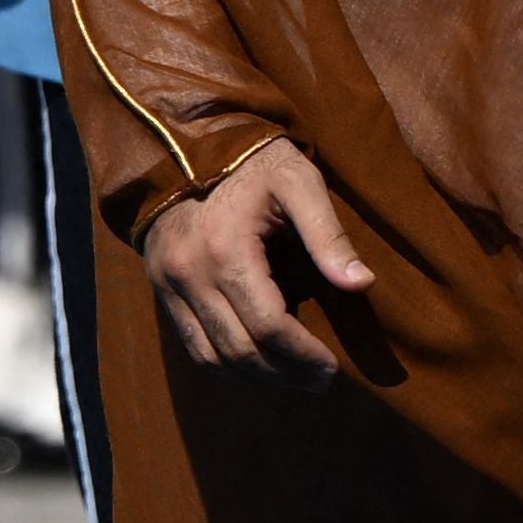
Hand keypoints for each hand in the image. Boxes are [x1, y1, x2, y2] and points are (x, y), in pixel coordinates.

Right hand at [143, 137, 375, 388]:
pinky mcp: (161, 288)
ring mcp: (169, 284)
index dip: (303, 355)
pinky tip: (257, 361)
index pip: (268, 325)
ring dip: (255, 376)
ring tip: (293, 378)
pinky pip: (191, 344)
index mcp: (226, 249)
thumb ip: (329, 233)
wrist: (185, 143)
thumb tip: (361, 284)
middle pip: (240, 350)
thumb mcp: (298, 182)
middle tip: (320, 380)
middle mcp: (191, 273)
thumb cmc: (254, 162)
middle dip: (284, 374)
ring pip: (211, 357)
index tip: (332, 367)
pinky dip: (225, 362)